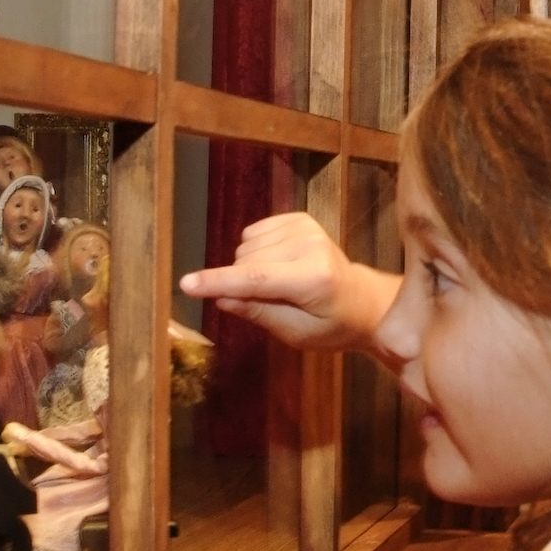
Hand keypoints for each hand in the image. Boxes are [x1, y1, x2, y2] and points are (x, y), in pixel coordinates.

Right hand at [178, 213, 399, 352]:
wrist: (363, 300)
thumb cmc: (331, 325)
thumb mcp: (296, 333)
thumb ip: (259, 313)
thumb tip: (222, 298)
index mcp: (313, 279)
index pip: (255, 279)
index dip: (218, 282)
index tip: (186, 285)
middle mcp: (309, 245)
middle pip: (245, 262)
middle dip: (242, 284)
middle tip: (271, 302)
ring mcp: (305, 226)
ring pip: (245, 247)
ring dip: (249, 269)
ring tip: (280, 285)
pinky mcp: (299, 218)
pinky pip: (253, 234)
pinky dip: (255, 252)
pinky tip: (278, 264)